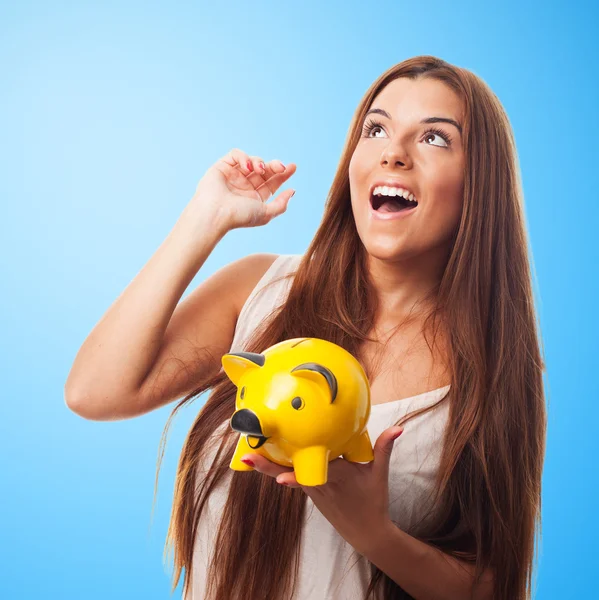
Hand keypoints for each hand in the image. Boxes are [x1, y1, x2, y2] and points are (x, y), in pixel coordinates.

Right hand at [181, 148, 296, 233]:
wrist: (215, 213)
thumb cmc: (239, 216)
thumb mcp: (266, 214)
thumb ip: (281, 204)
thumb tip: (292, 191)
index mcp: (255, 198)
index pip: (272, 182)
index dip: (283, 174)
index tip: (292, 167)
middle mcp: (244, 186)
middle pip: (264, 170)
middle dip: (274, 166)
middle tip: (281, 167)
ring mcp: (233, 176)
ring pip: (252, 161)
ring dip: (259, 162)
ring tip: (259, 169)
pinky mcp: (222, 167)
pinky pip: (236, 155)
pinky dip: (244, 157)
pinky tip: (247, 167)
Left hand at [240, 425, 403, 555]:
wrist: (367, 532)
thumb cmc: (373, 501)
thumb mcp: (379, 474)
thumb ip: (384, 448)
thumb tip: (398, 427)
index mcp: (337, 478)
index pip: (315, 475)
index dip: (296, 476)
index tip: (279, 480)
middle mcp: (320, 485)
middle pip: (291, 473)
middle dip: (267, 467)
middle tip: (246, 457)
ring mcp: (312, 491)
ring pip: (287, 475)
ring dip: (267, 466)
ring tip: (246, 456)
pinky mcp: (310, 493)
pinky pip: (292, 477)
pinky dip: (278, 469)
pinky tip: (263, 459)